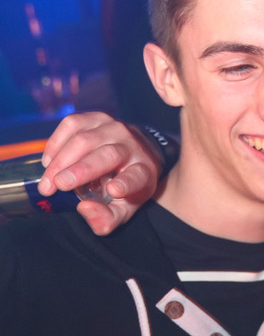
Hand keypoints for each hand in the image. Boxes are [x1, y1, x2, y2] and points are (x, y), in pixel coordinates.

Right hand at [38, 112, 163, 234]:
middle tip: (56, 185)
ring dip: (61, 160)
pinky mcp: (97, 117)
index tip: (114, 189)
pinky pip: (72, 124)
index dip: (125, 184)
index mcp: (143, 172)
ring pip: (84, 140)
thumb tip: (84, 209)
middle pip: (106, 156)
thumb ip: (107, 218)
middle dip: (80, 170)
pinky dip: (56, 143)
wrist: (137, 151)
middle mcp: (131, 146)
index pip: (136, 178)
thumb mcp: (124, 208)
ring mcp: (114, 128)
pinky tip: (49, 162)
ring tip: (48, 181)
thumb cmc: (128, 186)